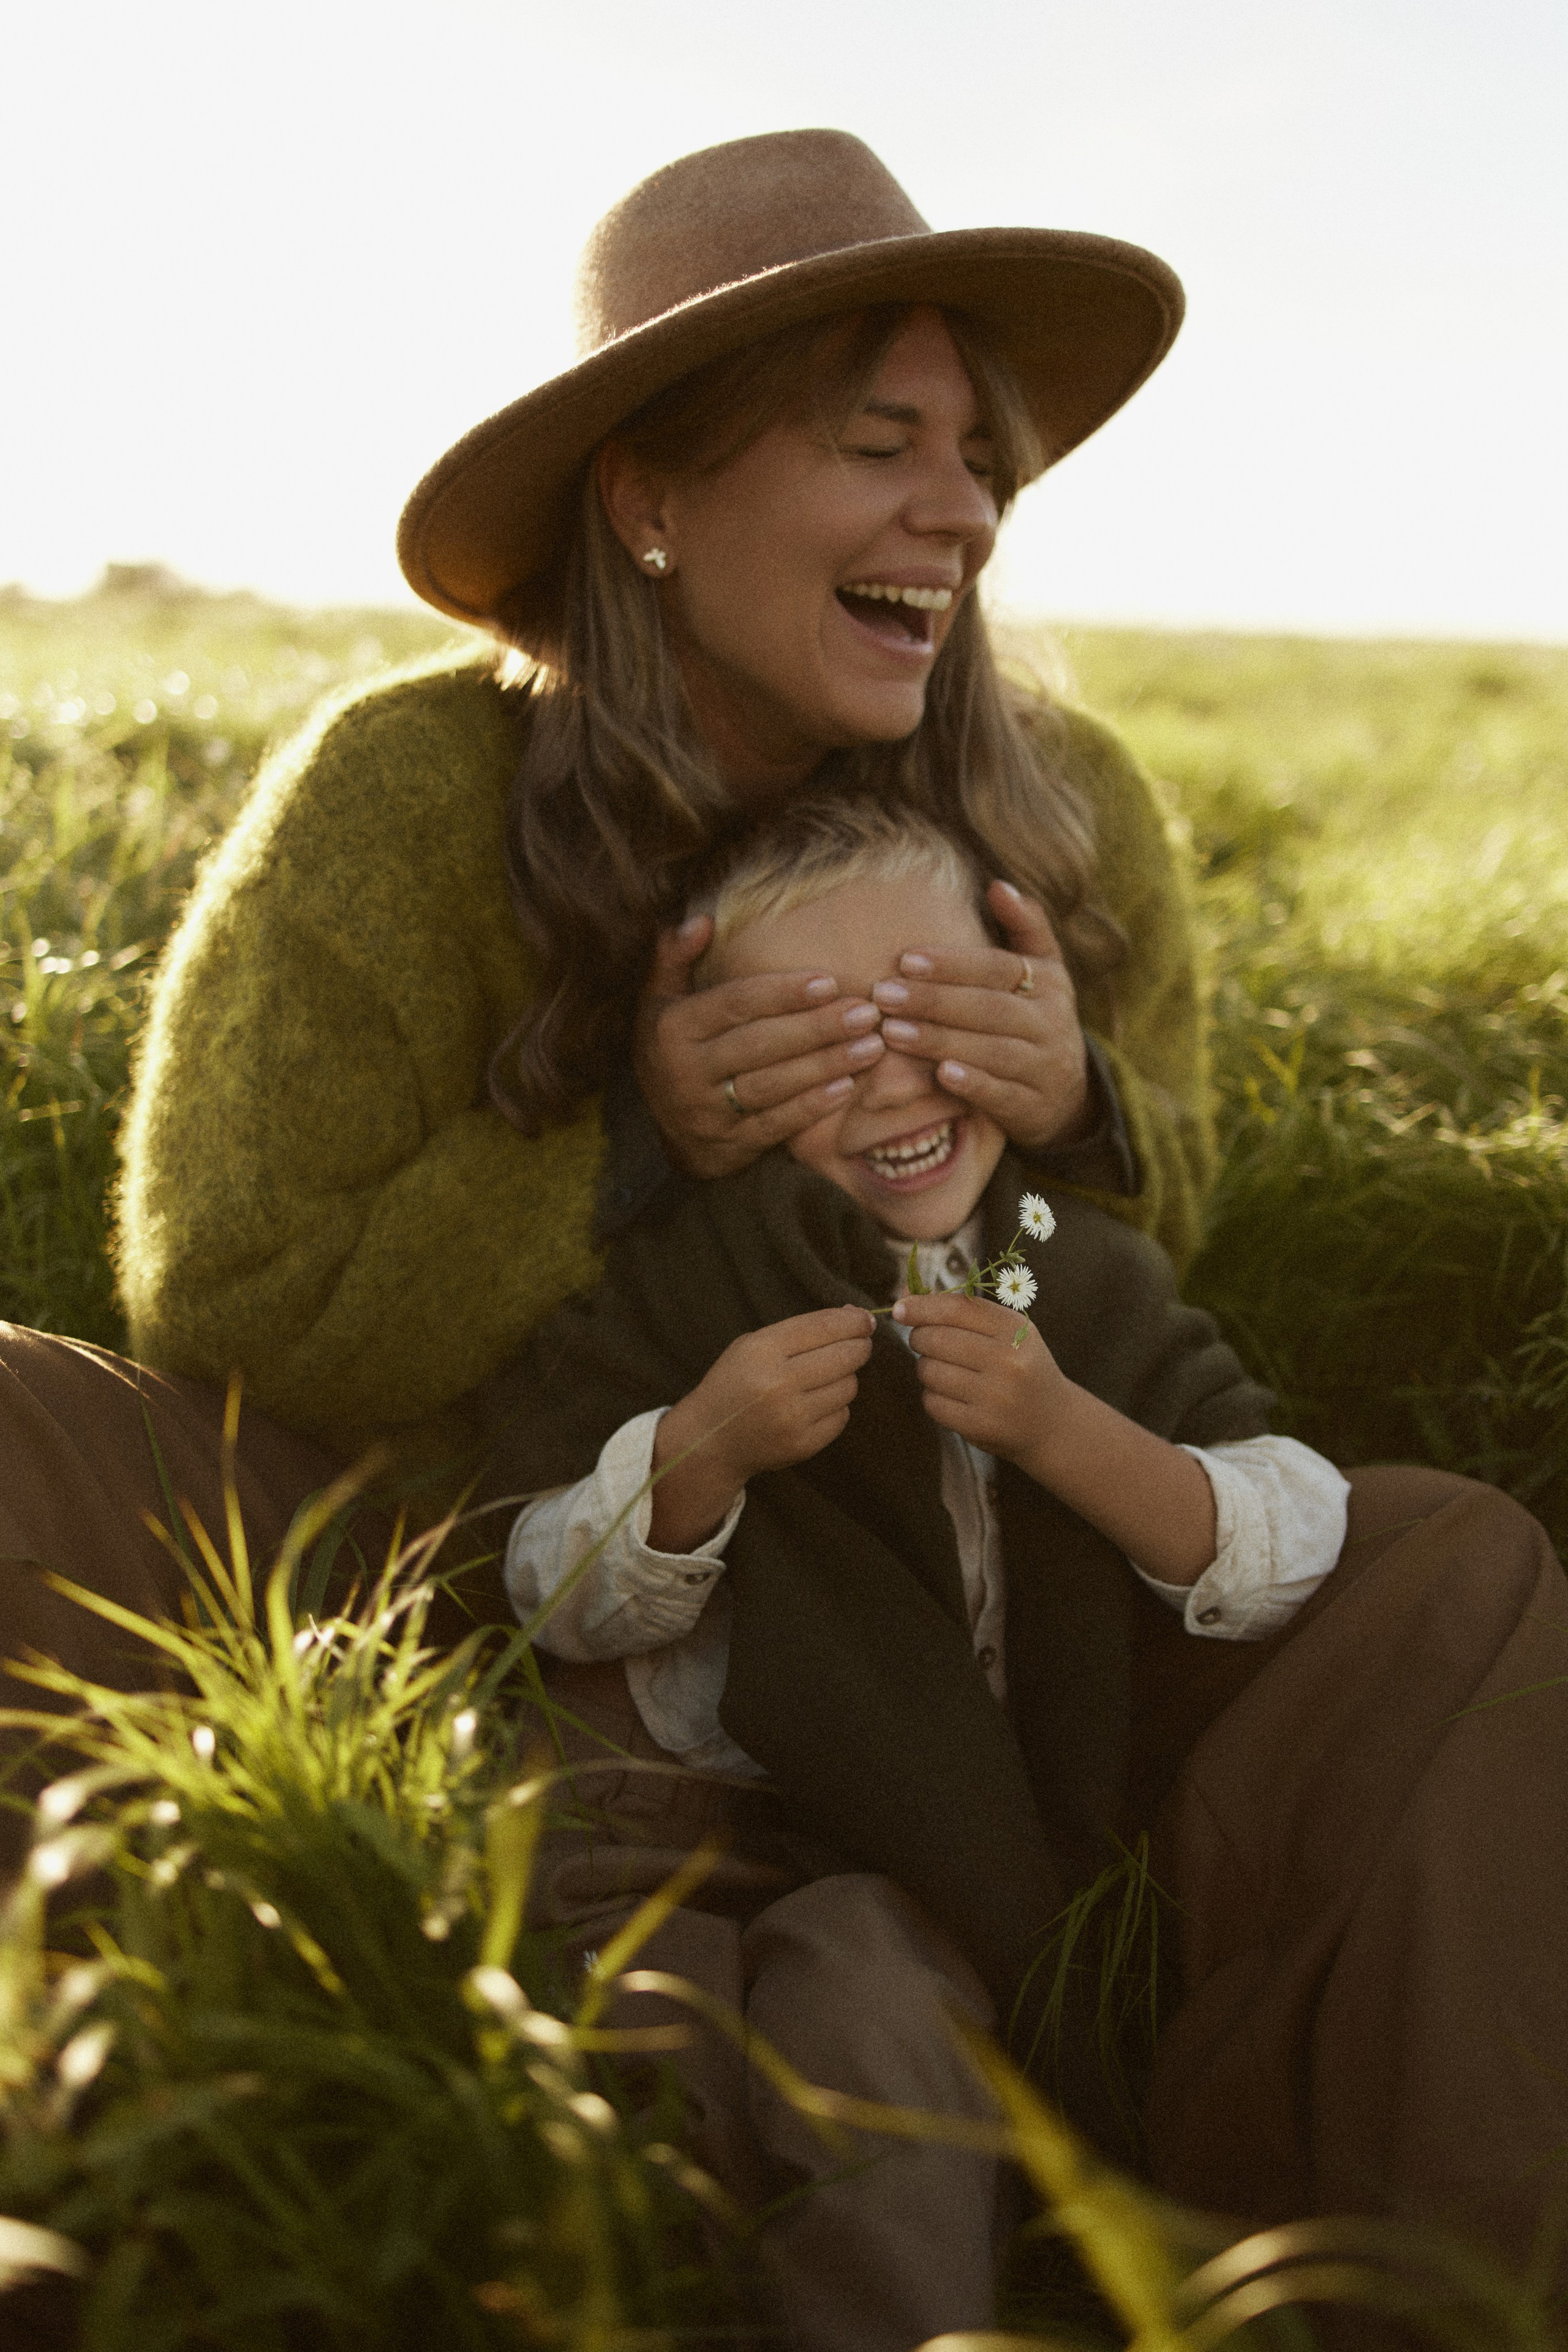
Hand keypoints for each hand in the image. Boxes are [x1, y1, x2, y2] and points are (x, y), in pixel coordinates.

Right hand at [633, 915, 885, 1177]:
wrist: (668, 1133)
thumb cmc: (673, 1051)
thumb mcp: (658, 1002)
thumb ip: (674, 958)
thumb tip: (701, 920)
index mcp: (672, 1029)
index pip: (735, 1004)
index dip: (783, 992)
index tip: (829, 982)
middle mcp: (685, 1072)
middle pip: (760, 1045)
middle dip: (817, 1028)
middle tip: (866, 1012)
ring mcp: (707, 1113)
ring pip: (772, 1085)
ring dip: (825, 1065)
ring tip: (871, 1046)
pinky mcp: (729, 1146)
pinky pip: (776, 1125)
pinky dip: (812, 1107)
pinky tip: (848, 1086)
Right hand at [649, 1306, 875, 1549]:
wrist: (711, 1439)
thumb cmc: (736, 1383)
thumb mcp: (753, 1345)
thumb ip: (802, 1330)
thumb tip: (857, 1318)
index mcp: (762, 1350)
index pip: (825, 1327)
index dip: (854, 1321)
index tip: (867, 1320)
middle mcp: (778, 1383)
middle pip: (846, 1356)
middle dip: (859, 1347)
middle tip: (859, 1345)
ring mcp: (791, 1417)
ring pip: (848, 1387)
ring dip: (845, 1378)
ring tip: (824, 1378)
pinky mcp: (802, 1444)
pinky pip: (842, 1416)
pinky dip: (835, 1406)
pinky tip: (814, 1404)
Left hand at [870, 880, 1090, 1151]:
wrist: (1067, 1096)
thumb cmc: (1036, 1020)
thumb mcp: (1045, 972)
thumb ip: (1026, 927)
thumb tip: (999, 885)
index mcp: (1049, 983)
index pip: (998, 968)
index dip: (953, 963)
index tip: (905, 959)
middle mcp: (1052, 1023)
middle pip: (989, 1008)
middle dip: (934, 1001)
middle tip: (883, 995)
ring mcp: (1045, 1067)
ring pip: (992, 1051)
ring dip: (940, 1040)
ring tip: (892, 1032)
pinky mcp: (1034, 1107)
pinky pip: (1003, 1094)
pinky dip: (973, 1084)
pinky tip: (940, 1074)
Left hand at [892, 1289, 1067, 1466]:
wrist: (1053, 1423)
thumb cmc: (1022, 1368)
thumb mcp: (1008, 1333)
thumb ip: (963, 1311)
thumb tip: (905, 1296)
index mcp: (1016, 1330)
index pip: (957, 1308)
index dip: (921, 1306)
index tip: (899, 1309)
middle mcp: (1009, 1361)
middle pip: (936, 1339)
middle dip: (920, 1338)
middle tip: (925, 1342)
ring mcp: (996, 1396)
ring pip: (929, 1371)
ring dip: (926, 1369)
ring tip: (946, 1371)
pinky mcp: (981, 1426)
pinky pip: (932, 1402)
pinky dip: (933, 1397)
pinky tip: (952, 1396)